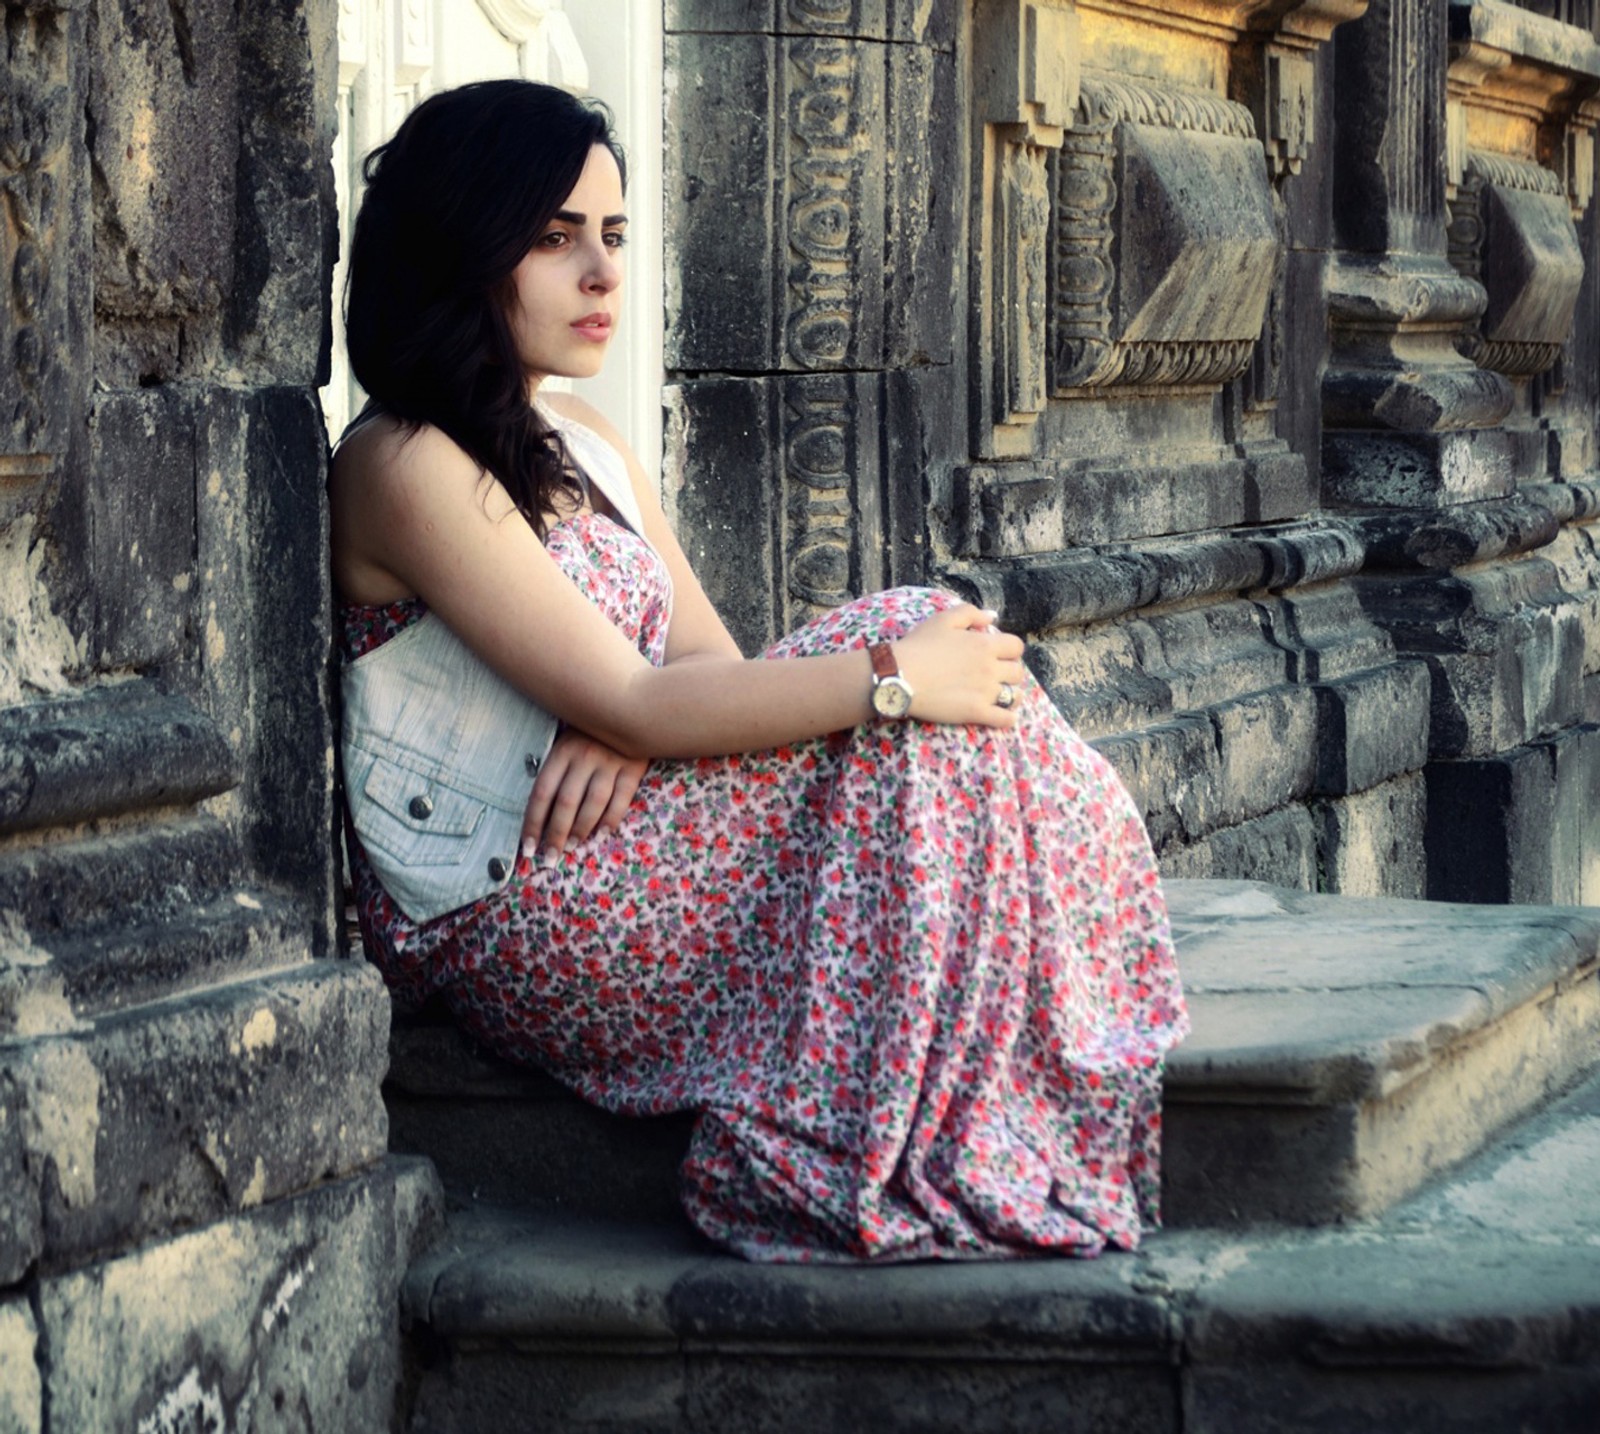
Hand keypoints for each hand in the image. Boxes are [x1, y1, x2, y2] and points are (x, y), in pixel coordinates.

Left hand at [521, 727, 648, 861]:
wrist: (629, 708)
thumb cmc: (591, 732)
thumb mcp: (567, 742)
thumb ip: (556, 770)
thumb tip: (540, 812)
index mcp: (562, 751)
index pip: (542, 792)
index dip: (533, 822)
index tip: (528, 846)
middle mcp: (584, 756)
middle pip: (566, 803)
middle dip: (555, 834)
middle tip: (549, 858)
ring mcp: (610, 762)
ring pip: (593, 803)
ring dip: (580, 830)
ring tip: (571, 847)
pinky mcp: (633, 767)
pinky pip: (620, 799)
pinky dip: (610, 820)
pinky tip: (600, 835)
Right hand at [891, 604, 1028, 728]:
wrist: (900, 675)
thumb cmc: (918, 645)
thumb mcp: (943, 619)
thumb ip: (971, 613)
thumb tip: (992, 617)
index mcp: (985, 645)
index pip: (1016, 647)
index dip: (1011, 650)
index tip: (1000, 655)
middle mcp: (990, 668)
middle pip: (1017, 672)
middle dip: (1010, 672)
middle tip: (997, 675)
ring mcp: (985, 692)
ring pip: (1014, 696)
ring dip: (1011, 695)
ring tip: (1001, 696)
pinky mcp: (976, 712)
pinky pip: (1005, 719)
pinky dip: (1008, 718)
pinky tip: (1002, 716)